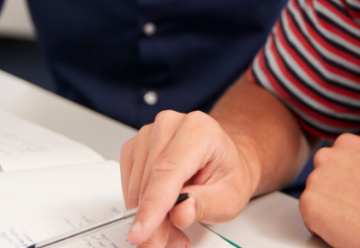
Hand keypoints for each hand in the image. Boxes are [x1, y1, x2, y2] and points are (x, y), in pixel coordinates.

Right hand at [120, 110, 256, 247]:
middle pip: (150, 181)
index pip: (167, 170)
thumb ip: (205, 204)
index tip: (141, 232)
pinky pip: (129, 183)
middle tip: (162, 244)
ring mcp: (149, 133)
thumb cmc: (227, 172)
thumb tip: (180, 213)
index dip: (153, 205)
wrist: (222, 160)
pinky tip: (160, 212)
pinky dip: (141, 205)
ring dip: (148, 216)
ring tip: (172, 229)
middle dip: (153, 221)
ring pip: (136, 185)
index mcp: (198, 130)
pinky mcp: (136, 146)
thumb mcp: (230, 196)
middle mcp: (170, 125)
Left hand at [298, 133, 359, 247]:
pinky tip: (343, 232)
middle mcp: (328, 156)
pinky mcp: (308, 204)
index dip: (347, 180)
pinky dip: (321, 228)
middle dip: (333, 192)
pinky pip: (309, 217)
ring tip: (353, 223)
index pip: (335, 160)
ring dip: (327, 210)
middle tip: (354, 210)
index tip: (358, 192)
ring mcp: (316, 179)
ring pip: (314, 197)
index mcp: (350, 144)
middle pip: (321, 177)